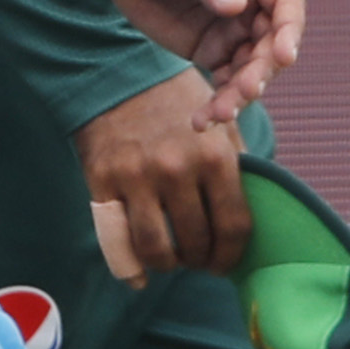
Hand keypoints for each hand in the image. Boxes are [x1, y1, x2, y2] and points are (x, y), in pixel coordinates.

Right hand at [76, 70, 246, 284]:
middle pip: (196, 242)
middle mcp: (176, 169)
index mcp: (214, 156)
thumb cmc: (177, 103)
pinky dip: (132, 267)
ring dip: (169, 265)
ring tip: (172, 261)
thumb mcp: (219, 125)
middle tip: (199, 262)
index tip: (224, 262)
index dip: (231, 255)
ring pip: (157, 249)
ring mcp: (136, 178)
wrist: (118, 75)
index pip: (233, 226)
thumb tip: (246, 217)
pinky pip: (118, 240)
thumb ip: (235, 168)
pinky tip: (141, 273)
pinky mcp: (102, 182)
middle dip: (201, 261)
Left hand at [92, 0, 303, 122]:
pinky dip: (217, 101)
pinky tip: (202, 120)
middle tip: (242, 93)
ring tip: (216, 116)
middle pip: (271, 44)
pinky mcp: (210, 49)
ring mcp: (234, 29)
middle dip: (260, 71)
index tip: (284, 56)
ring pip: (250, 69)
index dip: (289, 30)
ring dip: (238, 95)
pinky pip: (223, 80)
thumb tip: (236, 6)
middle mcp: (254, 3)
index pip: (286, 1)